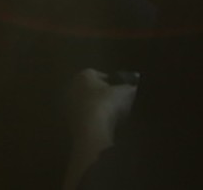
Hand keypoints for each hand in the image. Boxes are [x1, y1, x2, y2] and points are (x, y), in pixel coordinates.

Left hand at [64, 68, 137, 188]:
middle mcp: (72, 86)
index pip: (98, 74)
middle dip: (101, 94)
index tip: (121, 89)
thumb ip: (129, 87)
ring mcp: (68, 105)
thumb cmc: (107, 103)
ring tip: (112, 116)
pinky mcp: (69, 121)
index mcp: (83, 75)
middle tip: (116, 102)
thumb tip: (134, 86)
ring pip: (86, 104)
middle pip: (89, 88)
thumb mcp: (125, 92)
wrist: (91, 129)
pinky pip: (84, 118)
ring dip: (96, 108)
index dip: (111, 82)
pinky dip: (92, 120)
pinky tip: (103, 126)